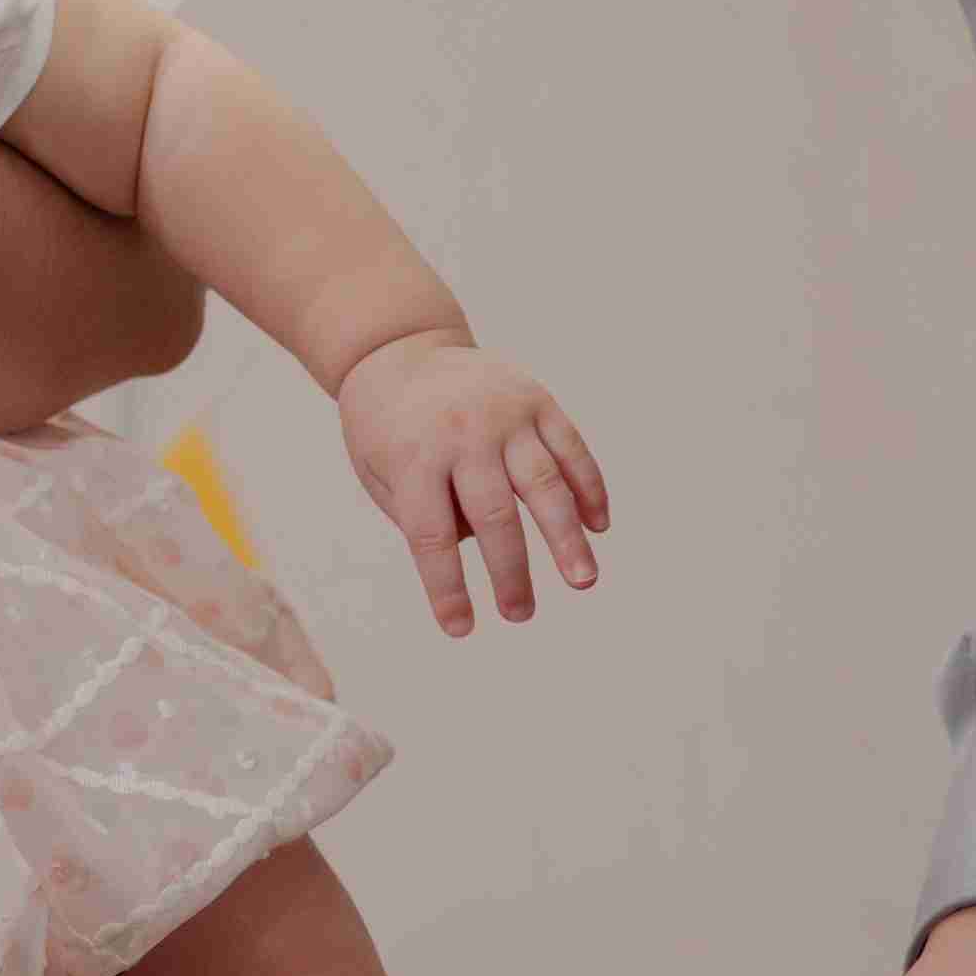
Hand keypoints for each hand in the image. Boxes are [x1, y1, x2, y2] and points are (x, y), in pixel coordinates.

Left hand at [338, 329, 608, 635]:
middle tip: (520, 614)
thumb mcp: (378, 470)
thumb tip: (482, 548)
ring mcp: (504, 412)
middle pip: (494, 515)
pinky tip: (597, 526)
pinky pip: (570, 447)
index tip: (460, 629)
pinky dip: (589, 486)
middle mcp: (461, 433)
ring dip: (566, 536)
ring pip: (544, 482)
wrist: (398, 346)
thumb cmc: (386, 426)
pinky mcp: (535, 398)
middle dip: (511, 572)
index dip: (447, 587)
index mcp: (412, 456)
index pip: (431, 536)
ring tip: (582, 580)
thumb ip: (422, 513)